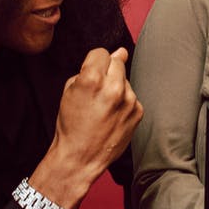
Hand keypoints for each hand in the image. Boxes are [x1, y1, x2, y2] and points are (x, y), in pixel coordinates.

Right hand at [30, 47, 143, 208]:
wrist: (81, 157)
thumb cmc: (71, 124)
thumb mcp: (70, 90)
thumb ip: (92, 68)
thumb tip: (120, 52)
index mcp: (92, 79)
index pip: (101, 52)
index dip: (93, 62)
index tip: (90, 73)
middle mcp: (114, 88)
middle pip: (117, 62)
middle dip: (107, 71)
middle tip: (96, 89)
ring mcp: (129, 101)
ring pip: (125, 80)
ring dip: (116, 87)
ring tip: (103, 106)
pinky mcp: (138, 112)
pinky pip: (132, 96)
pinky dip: (123, 102)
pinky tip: (112, 115)